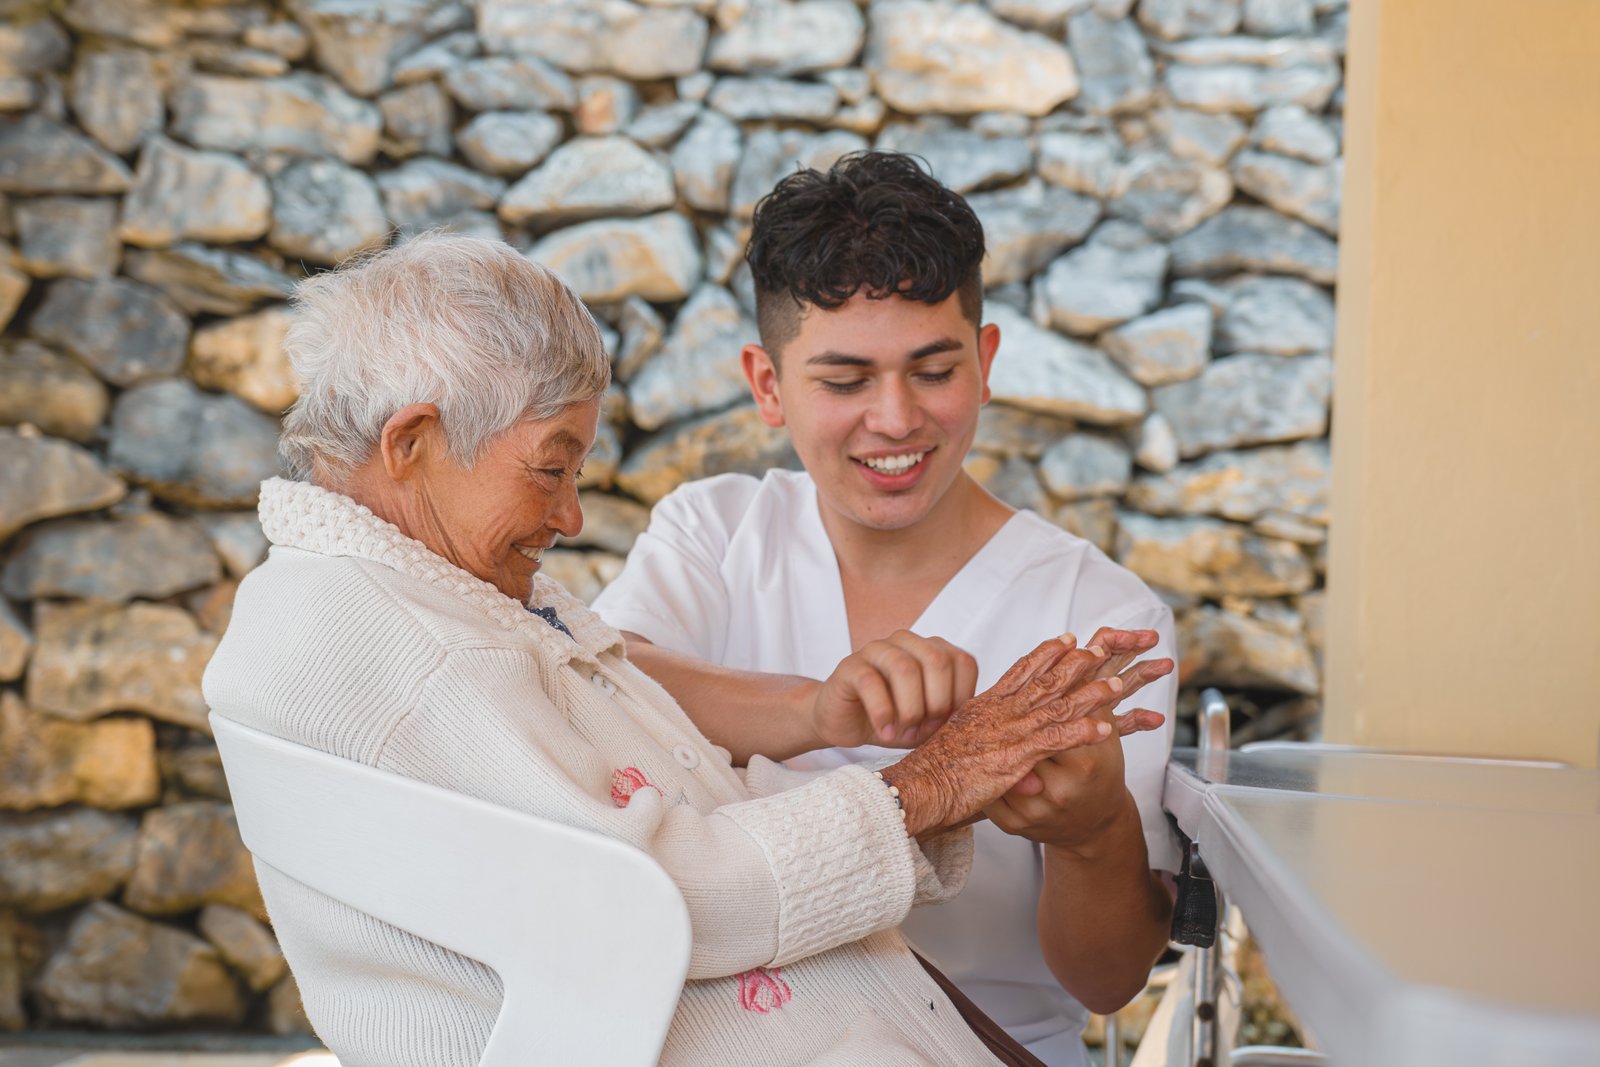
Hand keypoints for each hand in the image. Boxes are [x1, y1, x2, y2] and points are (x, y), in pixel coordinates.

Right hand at [811, 631, 978, 748]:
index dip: (960, 697)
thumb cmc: (894, 719)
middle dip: (936, 703)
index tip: (946, 722)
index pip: (964, 662)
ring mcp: (877, 649)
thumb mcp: (930, 721)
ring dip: (909, 709)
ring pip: (904, 668)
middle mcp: (907, 642)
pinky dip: (882, 713)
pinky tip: (884, 731)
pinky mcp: (850, 665)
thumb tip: (976, 718)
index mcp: (933, 650)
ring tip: (903, 732)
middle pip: (937, 661)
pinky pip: (871, 682)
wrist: (847, 723)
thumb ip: (952, 714)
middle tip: (924, 728)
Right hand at [883, 630, 1171, 837]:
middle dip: (1076, 663)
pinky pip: (1055, 741)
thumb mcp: (959, 749)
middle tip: (1103, 647)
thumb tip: (994, 748)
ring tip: (1117, 686)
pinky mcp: (1014, 757)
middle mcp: (999, 713)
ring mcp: (1008, 733)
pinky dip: (1081, 733)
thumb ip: (983, 745)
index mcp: (984, 707)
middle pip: (1044, 680)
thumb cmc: (930, 774)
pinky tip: (1104, 729)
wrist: (915, 787)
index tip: (1066, 638)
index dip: (1045, 654)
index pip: (1019, 672)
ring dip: (1090, 695)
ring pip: (1056, 706)